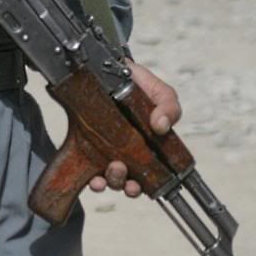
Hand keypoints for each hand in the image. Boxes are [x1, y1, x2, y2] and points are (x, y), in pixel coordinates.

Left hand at [87, 61, 181, 196]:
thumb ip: (169, 108)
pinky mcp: (86, 142)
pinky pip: (86, 167)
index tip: (139, 187)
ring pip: (107, 177)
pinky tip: (93, 177)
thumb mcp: (162, 95)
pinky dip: (91, 177)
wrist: (113, 68)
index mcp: (147, 148)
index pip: (147, 177)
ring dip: (110, 181)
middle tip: (123, 173)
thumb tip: (162, 125)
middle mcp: (125, 154)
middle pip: (125, 181)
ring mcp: (105, 149)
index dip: (143, 187)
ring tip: (112, 168)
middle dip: (124, 184)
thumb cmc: (141, 86)